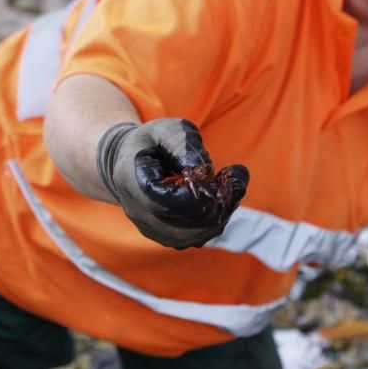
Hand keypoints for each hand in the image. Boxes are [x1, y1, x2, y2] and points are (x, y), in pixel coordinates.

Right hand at [96, 118, 248, 248]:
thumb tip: (206, 172)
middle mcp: (139, 213)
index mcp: (135, 182)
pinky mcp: (164, 236)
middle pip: (187, 226)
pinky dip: (215, 221)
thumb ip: (185, 146)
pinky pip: (195, 239)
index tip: (227, 171)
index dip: (205, 193)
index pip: (174, 202)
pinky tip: (221, 198)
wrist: (129, 161)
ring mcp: (151, 229)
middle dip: (222, 204)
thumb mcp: (166, 130)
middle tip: (238, 179)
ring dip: (222, 214)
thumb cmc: (151, 142)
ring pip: (194, 236)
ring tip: (232, 186)